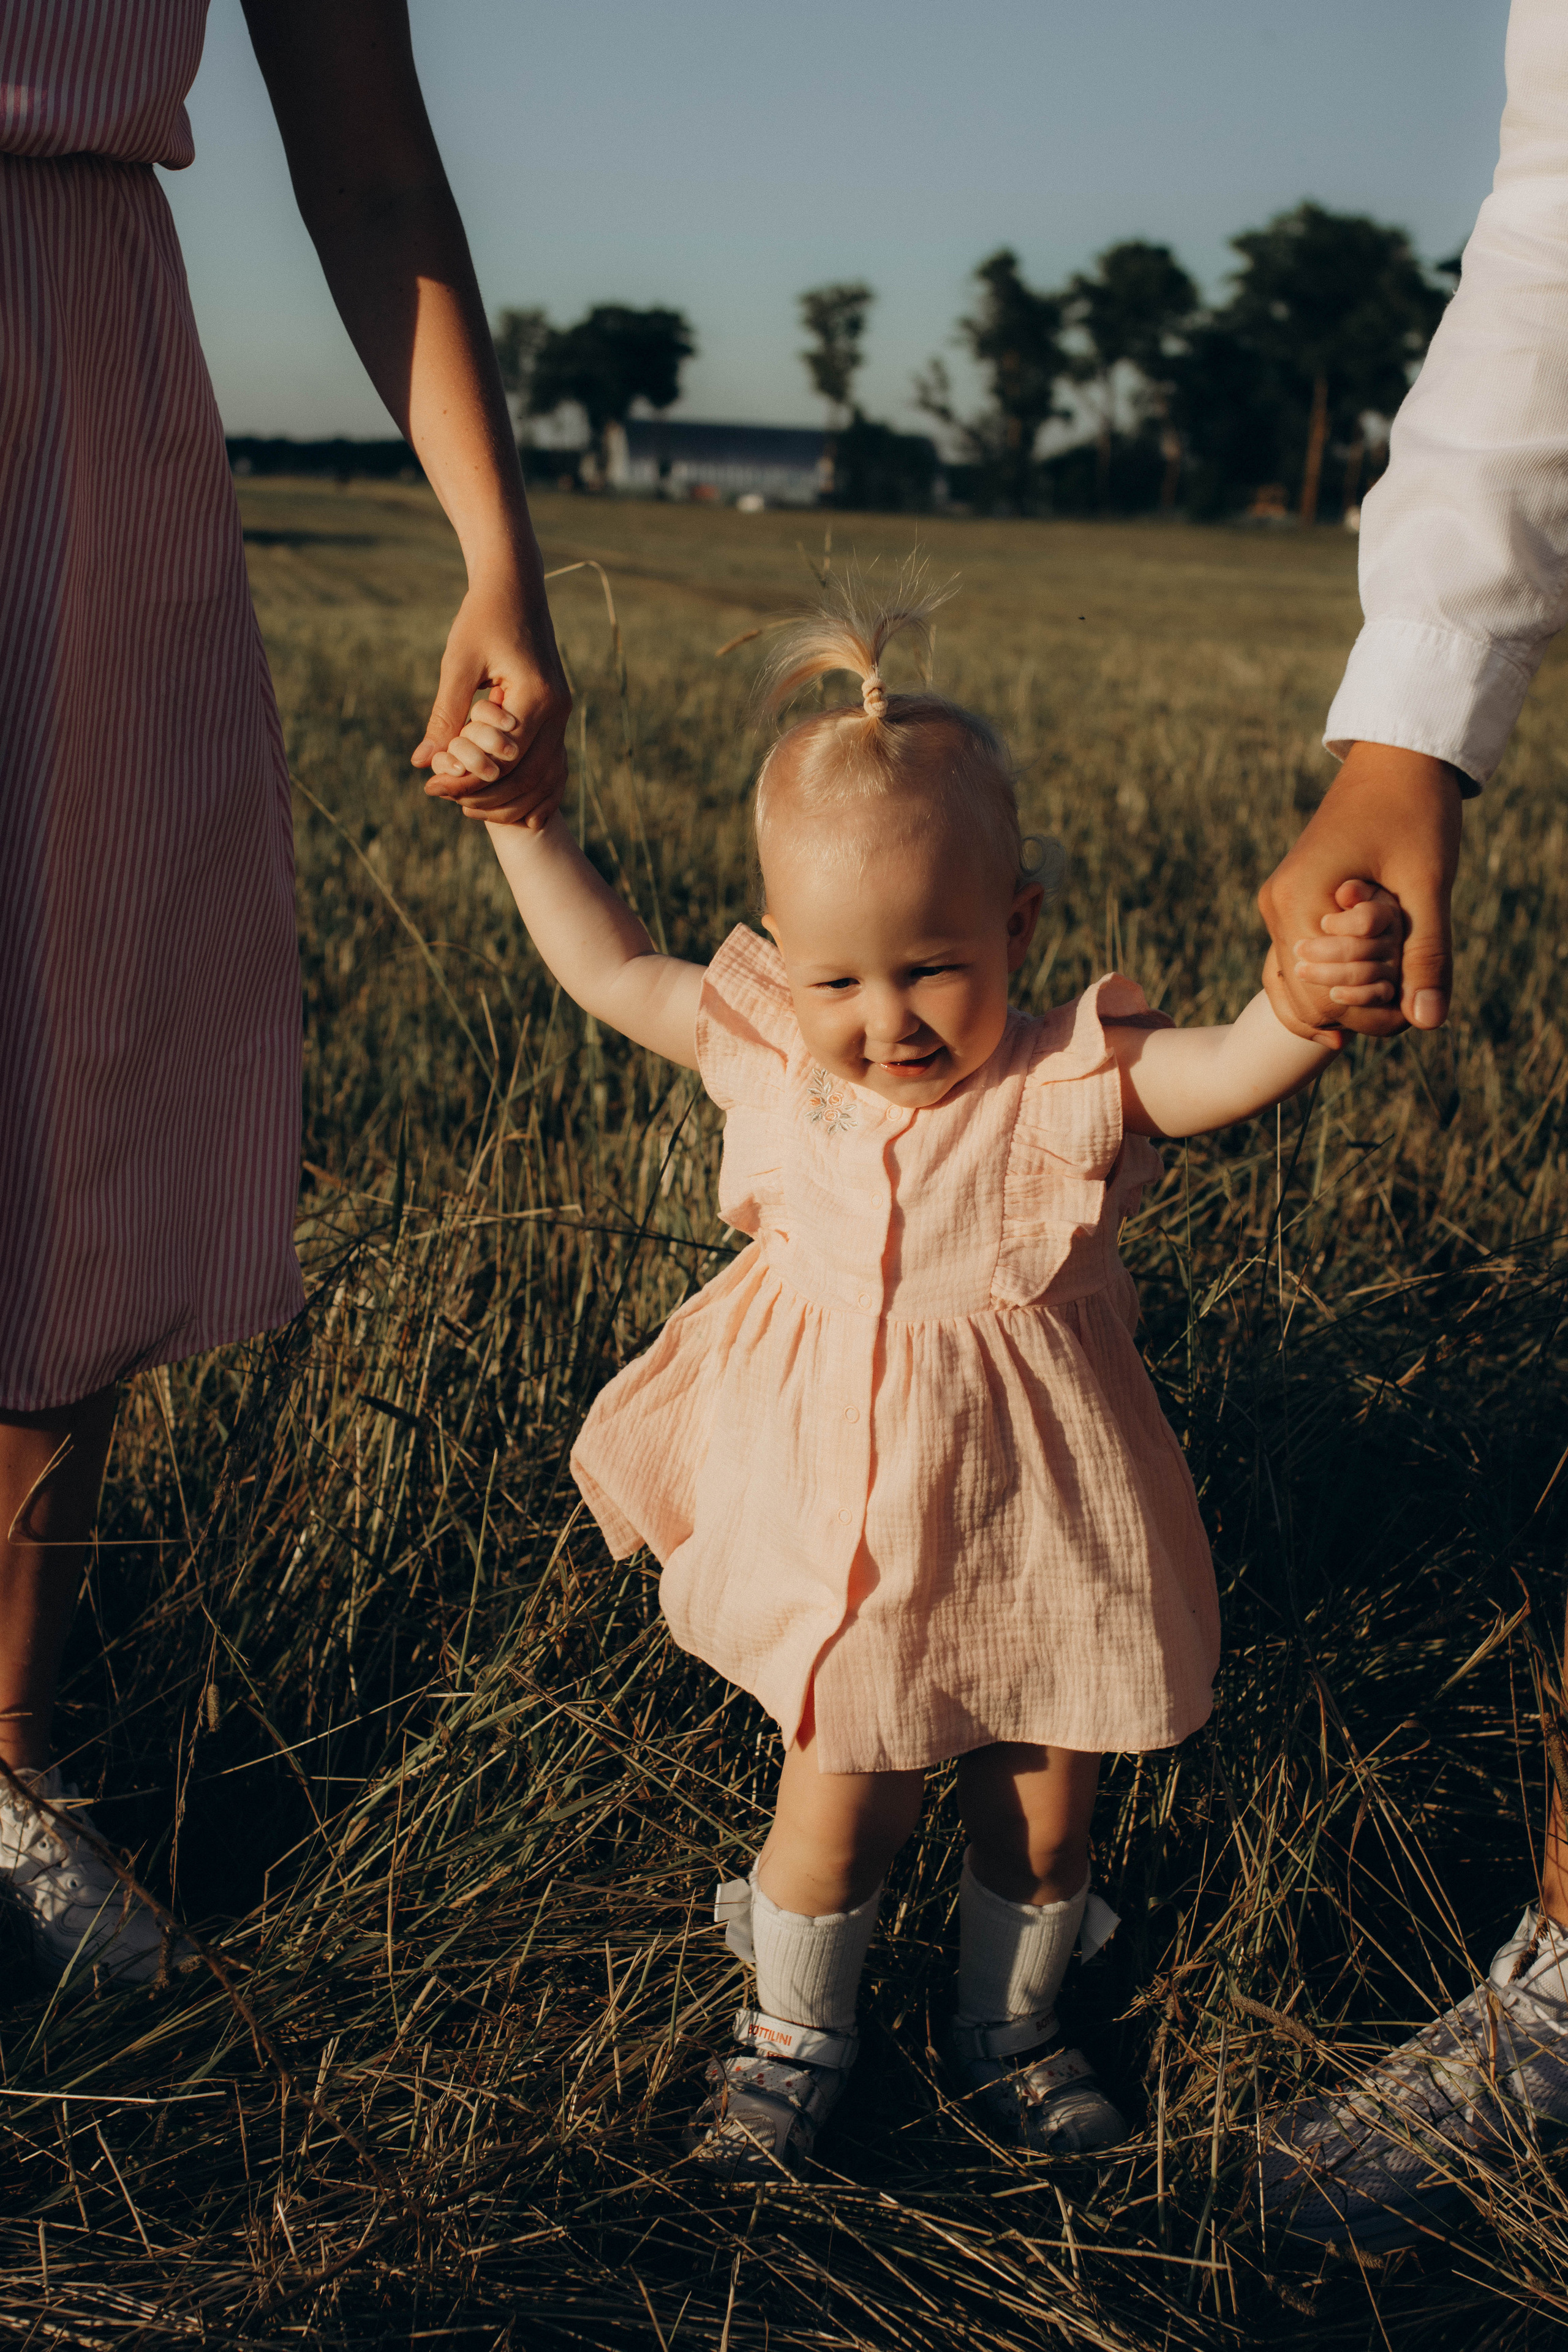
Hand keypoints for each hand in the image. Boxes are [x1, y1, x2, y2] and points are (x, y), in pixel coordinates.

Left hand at [413, 572, 570, 827]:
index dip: (466, 781)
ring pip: (545, 779)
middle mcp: (558, 711)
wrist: (515, 586)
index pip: (503, 760)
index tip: (431, 787)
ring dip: (510, 801)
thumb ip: (445, 716)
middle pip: (527, 778)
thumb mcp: (457, 664)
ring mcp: (562, 714)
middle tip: (444, 799)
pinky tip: (508, 808)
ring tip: (468, 808)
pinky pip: (553, 766)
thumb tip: (422, 762)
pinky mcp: (556, 714)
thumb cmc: (482, 617)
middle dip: (486, 797)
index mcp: (537, 698)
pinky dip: (533, 791)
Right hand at [1257, 741, 1463, 1041]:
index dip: (1368, 1011)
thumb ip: (1425, 954)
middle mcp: (1275, 906)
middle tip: (1407, 997)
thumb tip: (1426, 1023)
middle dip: (1358, 1005)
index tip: (1412, 994)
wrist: (1397, 758)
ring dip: (1346, 993)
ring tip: (1393, 994)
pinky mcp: (1291, 900)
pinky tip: (1363, 993)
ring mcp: (1278, 903)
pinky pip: (1300, 958)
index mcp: (1297, 902)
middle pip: (1305, 996)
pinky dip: (1333, 977)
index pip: (1319, 996)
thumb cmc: (1415, 811)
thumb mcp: (1428, 885)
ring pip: (1299, 982)